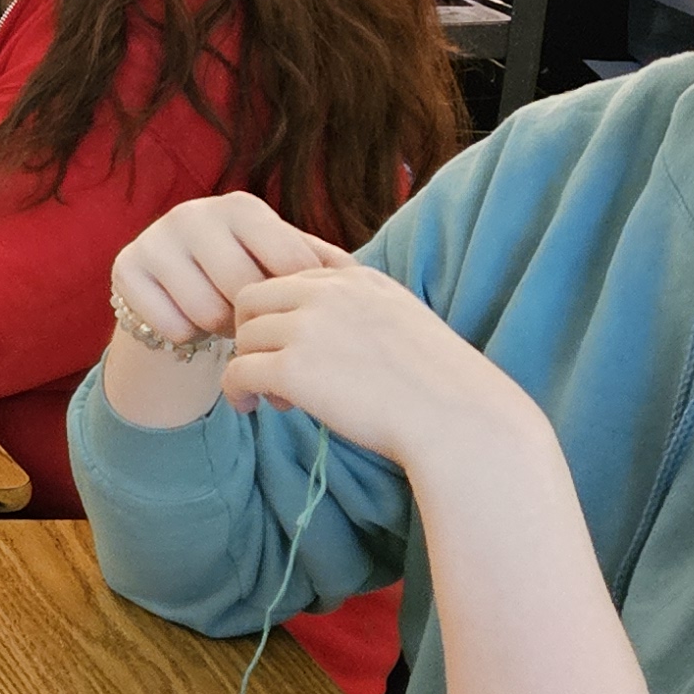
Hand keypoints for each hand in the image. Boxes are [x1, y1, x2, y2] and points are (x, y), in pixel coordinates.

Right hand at [110, 192, 336, 350]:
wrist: (174, 292)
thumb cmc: (244, 278)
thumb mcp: (283, 266)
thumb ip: (321, 267)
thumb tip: (359, 277)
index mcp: (243, 207)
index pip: (287, 267)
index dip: (294, 305)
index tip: (293, 317)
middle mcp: (195, 212)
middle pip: (245, 292)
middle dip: (253, 321)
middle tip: (252, 327)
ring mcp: (156, 238)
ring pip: (207, 313)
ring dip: (218, 333)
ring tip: (219, 323)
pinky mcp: (126, 268)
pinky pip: (171, 326)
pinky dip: (184, 337)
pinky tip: (185, 323)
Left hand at [222, 255, 535, 481]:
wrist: (458, 419)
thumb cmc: (441, 384)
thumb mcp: (404, 320)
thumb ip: (362, 311)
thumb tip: (328, 332)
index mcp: (358, 277)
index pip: (291, 274)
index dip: (280, 309)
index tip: (288, 339)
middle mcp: (329, 293)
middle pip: (253, 297)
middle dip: (254, 331)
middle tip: (272, 367)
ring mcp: (309, 328)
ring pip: (244, 335)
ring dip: (250, 364)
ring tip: (277, 396)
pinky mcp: (294, 369)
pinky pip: (238, 371)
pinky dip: (235, 390)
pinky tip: (250, 405)